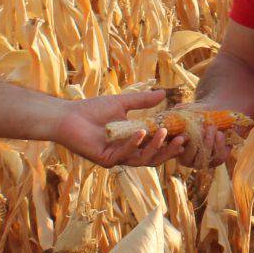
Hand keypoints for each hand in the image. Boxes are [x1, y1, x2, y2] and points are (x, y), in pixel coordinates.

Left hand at [56, 89, 185, 167]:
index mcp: (132, 143)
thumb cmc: (92, 110)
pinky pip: (124, 154)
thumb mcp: (122, 103)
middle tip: (181, 139)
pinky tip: (141, 131)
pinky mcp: (105, 160)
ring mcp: (116, 158)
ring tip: (165, 132)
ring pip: (142, 159)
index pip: (156, 147)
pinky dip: (134, 143)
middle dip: (168, 150)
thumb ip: (143, 101)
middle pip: (153, 158)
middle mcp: (126, 153)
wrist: (68, 116)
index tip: (185, 133)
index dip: (171, 143)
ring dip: (155, 146)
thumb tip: (163, 93)